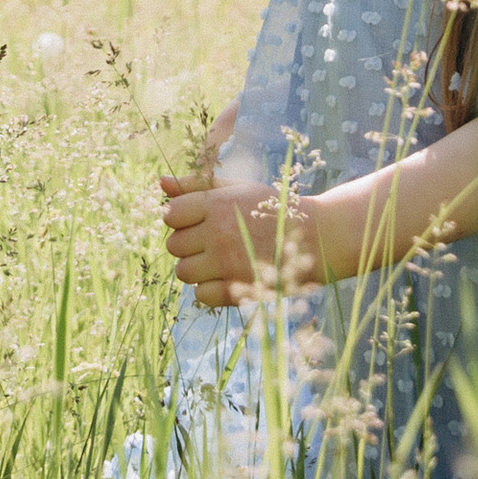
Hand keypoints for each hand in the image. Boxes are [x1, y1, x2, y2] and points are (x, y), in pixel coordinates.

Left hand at [158, 169, 320, 309]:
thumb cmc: (273, 209)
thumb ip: (197, 186)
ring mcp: (228, 263)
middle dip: (188, 244)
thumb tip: (160, 182)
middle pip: (174, 245)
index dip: (180, 219)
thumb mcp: (238, 189)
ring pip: (183, 272)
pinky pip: (201, 295)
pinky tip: (225, 278)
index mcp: (217, 204)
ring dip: (196, 268)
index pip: (171, 214)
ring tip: (218, 261)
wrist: (317, 237)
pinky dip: (208, 290)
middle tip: (212, 242)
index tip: (198, 221)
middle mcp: (219, 233)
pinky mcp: (238, 289)